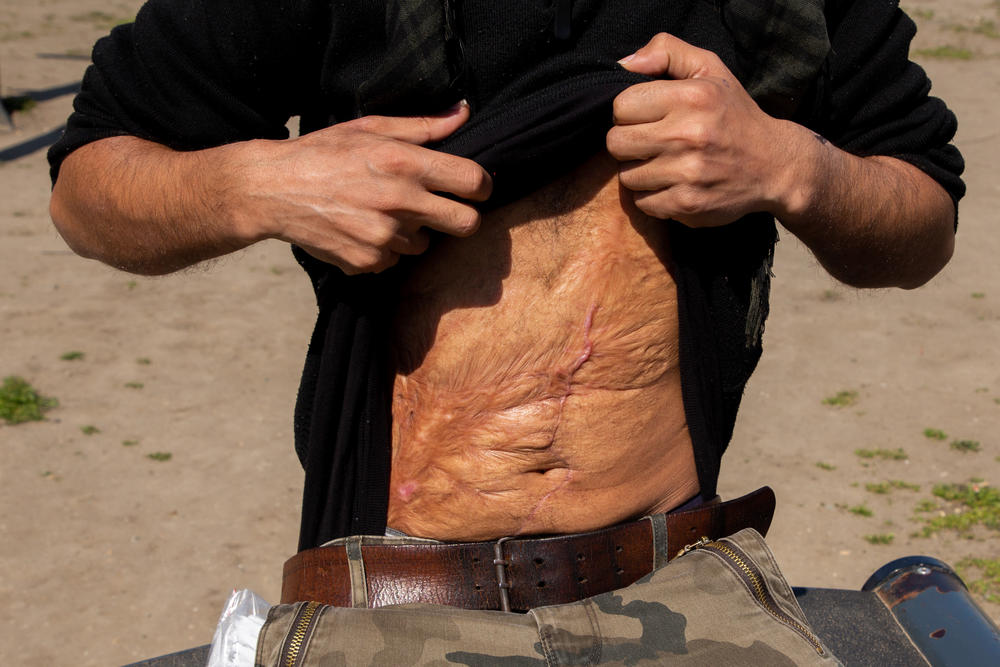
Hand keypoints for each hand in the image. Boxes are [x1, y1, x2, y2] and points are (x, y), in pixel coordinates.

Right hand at [232, 101, 491, 273]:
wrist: (271, 189)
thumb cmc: (323, 152)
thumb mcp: (370, 128)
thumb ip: (422, 127)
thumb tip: (464, 113)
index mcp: (404, 163)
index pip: (474, 181)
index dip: (482, 186)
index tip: (474, 188)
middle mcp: (399, 201)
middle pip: (466, 224)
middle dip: (461, 217)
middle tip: (442, 209)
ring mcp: (383, 236)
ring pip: (425, 244)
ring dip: (412, 232)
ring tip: (380, 212)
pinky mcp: (367, 261)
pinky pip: (394, 261)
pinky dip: (383, 250)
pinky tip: (360, 229)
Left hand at [607, 33, 800, 225]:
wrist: (775, 164)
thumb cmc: (734, 114)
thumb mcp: (709, 69)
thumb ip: (666, 52)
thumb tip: (624, 64)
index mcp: (692, 97)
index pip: (622, 106)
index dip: (629, 111)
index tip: (646, 116)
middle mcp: (689, 134)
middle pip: (616, 143)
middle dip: (628, 142)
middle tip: (649, 142)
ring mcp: (688, 173)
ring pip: (627, 176)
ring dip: (640, 171)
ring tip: (664, 163)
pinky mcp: (688, 205)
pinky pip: (643, 203)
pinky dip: (653, 196)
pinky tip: (672, 184)